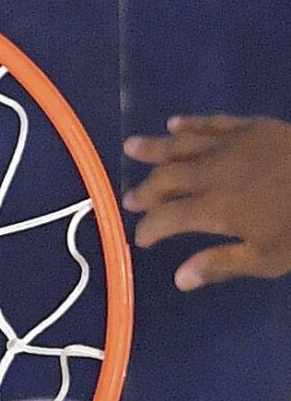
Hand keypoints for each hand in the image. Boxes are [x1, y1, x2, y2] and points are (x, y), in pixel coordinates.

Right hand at [123, 114, 290, 289]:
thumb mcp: (269, 258)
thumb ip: (223, 264)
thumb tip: (179, 278)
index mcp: (214, 208)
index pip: (167, 218)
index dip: (149, 227)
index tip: (141, 237)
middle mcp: (211, 173)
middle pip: (166, 179)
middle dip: (145, 190)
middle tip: (130, 198)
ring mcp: (229, 145)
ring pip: (180, 145)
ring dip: (153, 149)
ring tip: (130, 147)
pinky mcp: (249, 127)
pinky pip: (210, 122)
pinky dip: (189, 124)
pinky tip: (173, 124)